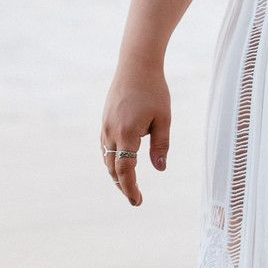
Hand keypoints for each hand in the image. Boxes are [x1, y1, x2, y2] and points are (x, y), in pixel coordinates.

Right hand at [99, 67, 170, 205]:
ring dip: (116, 174)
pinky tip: (120, 163)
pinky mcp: (104, 121)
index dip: (130, 188)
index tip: (137, 201)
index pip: (125, 170)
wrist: (136, 66)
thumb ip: (161, 145)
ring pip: (107, 158)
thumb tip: (160, 169)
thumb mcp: (163, 119)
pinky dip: (112, 159)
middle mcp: (111, 132)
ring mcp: (105, 126)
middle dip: (123, 186)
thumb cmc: (154, 91)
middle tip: (134, 198)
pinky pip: (105, 147)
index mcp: (127, 133)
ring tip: (128, 185)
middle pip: (113, 168)